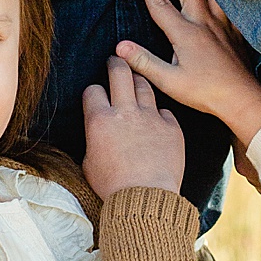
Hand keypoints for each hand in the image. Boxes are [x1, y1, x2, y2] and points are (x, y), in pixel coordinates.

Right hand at [81, 57, 185, 199]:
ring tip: (137, 80)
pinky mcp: (171, 127)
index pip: (93, 91)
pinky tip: (157, 117)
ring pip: (144, 85)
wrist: (146, 199)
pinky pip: (165, 111)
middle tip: (115, 61)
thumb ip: (92, 140)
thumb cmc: (113, 187)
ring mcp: (151, 117)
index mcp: (99, 120)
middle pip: (119, 73)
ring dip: (139, 81)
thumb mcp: (89, 163)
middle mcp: (125, 112)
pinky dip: (159, 113)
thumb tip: (95, 134)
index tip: (96, 95)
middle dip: (116, 63)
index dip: (93, 92)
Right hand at [115, 0, 260, 149]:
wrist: (242, 98)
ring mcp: (222, 24)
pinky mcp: (234, 31)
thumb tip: (120, 47)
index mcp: (185, 32)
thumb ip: (143, 61)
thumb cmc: (206, 92)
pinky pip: (225, 4)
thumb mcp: (169, 81)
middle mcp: (204, 22)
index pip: (161, 3)